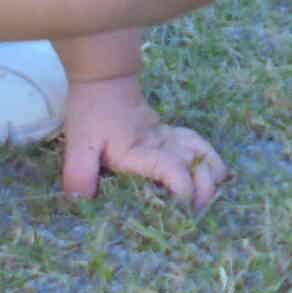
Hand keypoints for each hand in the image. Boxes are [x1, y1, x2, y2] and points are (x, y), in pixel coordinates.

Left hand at [61, 74, 227, 209]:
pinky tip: (209, 175)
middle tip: (194, 212)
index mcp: (140, 152)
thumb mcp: (79, 144)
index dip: (183, 190)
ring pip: (206, 155)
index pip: (174, 171)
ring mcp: (171, 138)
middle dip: (204, 191)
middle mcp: (162, 145)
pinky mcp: (172, 134)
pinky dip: (210, 161)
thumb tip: (79, 202)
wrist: (105, 80)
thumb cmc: (91, 112)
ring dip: (212, 177)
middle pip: (199, 167)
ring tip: (207, 197)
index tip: (180, 207)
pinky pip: (201, 146)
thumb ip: (78, 173)